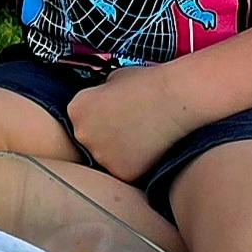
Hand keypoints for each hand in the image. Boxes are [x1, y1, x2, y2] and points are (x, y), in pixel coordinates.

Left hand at [65, 71, 185, 181]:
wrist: (175, 99)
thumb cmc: (148, 84)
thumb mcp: (113, 79)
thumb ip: (100, 95)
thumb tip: (101, 103)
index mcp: (77, 109)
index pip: (80, 118)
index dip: (97, 116)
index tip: (113, 114)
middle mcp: (82, 134)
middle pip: (89, 140)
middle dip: (105, 135)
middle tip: (128, 127)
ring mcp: (100, 156)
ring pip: (107, 158)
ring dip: (119, 151)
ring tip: (142, 136)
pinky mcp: (121, 172)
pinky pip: (125, 170)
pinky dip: (135, 163)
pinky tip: (149, 148)